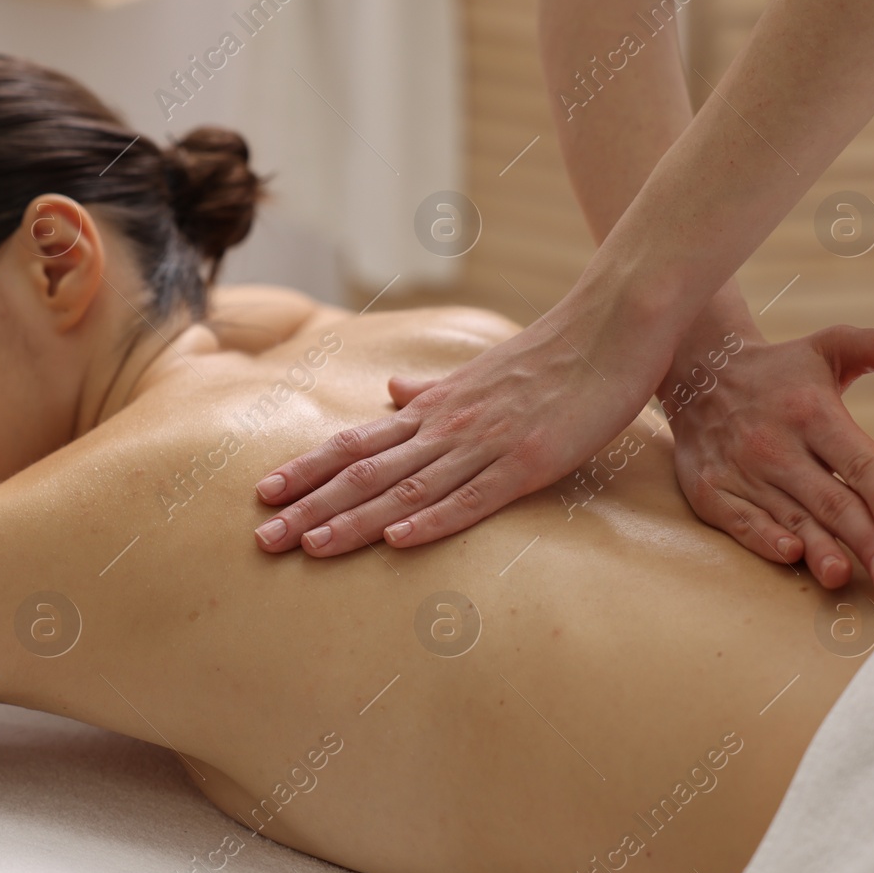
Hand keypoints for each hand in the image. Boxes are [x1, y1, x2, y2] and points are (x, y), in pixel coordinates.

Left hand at [251, 294, 671, 556]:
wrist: (611, 325)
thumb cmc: (550, 355)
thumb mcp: (479, 373)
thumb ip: (432, 392)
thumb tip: (392, 394)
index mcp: (433, 409)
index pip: (354, 444)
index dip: (306, 469)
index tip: (262, 494)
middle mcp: (445, 426)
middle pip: (363, 472)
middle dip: (310, 507)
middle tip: (262, 539)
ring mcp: (484, 444)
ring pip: (406, 489)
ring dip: (354, 521)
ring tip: (309, 547)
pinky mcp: (527, 462)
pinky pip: (472, 497)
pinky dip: (432, 520)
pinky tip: (397, 542)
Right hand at [658, 325, 873, 590]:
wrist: (697, 371)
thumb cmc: (779, 369)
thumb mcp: (831, 345)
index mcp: (811, 411)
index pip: (857, 461)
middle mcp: (775, 443)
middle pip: (830, 500)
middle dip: (863, 540)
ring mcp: (741, 469)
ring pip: (790, 517)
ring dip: (819, 550)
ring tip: (841, 576)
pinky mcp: (711, 489)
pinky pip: (742, 521)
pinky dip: (764, 539)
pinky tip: (789, 555)